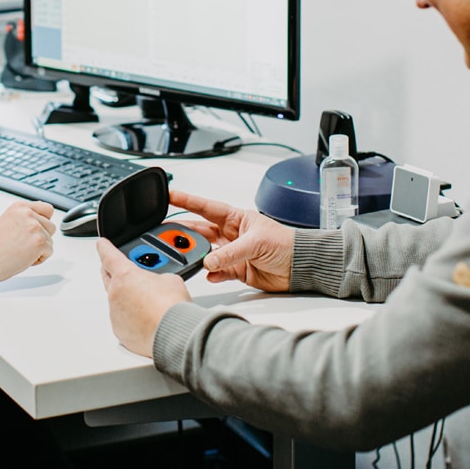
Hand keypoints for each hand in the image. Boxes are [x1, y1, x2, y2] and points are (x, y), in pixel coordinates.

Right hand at [0, 201, 55, 289]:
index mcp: (20, 207)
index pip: (47, 209)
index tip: (38, 230)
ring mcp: (35, 227)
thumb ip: (23, 216)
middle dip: (42, 237)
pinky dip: (40, 258)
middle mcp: (29, 214)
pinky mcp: (40, 241)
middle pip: (51, 226)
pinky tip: (25, 258)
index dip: (44, 222)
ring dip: (40, 249)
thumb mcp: (7, 220)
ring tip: (22, 251)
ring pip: (50, 240)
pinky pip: (49, 251)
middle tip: (25, 245)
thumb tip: (37, 216)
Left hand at [97, 237, 189, 357]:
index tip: (101, 244)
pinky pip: (122, 319)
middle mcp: (115, 294)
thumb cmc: (171, 307)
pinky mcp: (120, 331)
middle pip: (108, 277)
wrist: (174, 334)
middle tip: (121, 271)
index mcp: (125, 275)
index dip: (104, 247)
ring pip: (116, 300)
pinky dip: (130, 317)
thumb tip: (160, 284)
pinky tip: (146, 318)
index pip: (109, 255)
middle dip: (113, 272)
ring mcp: (116, 314)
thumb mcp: (171, 279)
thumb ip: (159, 276)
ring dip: (126, 297)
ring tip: (145, 301)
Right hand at [169, 191, 293, 292]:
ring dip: (197, 254)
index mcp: (235, 218)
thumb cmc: (288, 244)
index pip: (205, 207)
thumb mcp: (257, 242)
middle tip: (167, 233)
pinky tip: (209, 274)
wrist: (303, 267)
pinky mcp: (238, 270)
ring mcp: (233, 252)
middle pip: (200, 230)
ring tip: (187, 256)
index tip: (168, 194)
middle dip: (183, 231)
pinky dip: (212, 274)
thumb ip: (231, 253)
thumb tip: (209, 261)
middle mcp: (231, 234)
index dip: (186, 200)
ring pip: (206, 252)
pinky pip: (218, 271)